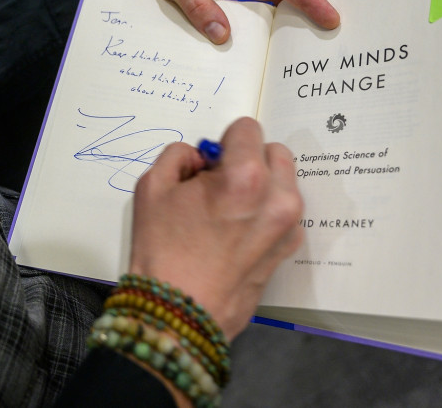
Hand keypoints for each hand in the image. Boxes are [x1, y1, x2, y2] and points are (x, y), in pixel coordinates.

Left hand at [122, 0, 339, 43]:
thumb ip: (197, 3)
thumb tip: (223, 36)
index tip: (331, 18)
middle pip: (288, 0)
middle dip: (310, 20)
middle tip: (333, 47)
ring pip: (275, 17)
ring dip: (288, 36)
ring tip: (309, 62)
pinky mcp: (234, 9)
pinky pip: (254, 27)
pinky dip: (263, 42)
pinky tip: (273, 63)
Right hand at [128, 118, 303, 339]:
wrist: (178, 313)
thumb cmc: (162, 251)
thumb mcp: (152, 186)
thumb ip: (180, 156)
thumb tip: (202, 159)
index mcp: (246, 177)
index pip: (247, 128)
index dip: (224, 141)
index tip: (210, 162)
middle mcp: (278, 197)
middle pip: (273, 151)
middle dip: (249, 158)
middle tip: (219, 184)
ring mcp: (289, 226)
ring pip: (283, 181)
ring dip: (261, 184)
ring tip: (228, 211)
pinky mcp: (289, 248)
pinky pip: (284, 212)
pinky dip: (267, 211)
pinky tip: (238, 231)